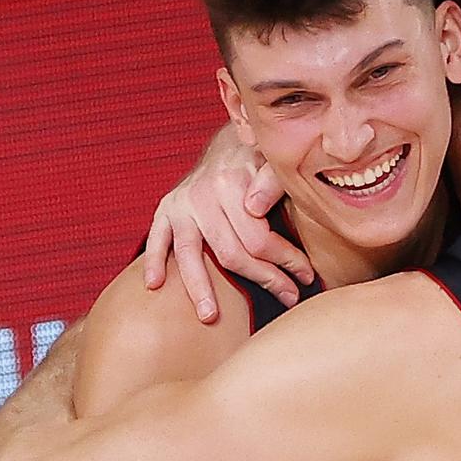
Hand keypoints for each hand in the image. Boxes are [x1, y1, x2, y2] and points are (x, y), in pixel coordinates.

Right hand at [143, 125, 305, 321]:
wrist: (230, 144)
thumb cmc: (261, 161)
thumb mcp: (274, 161)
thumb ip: (271, 181)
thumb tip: (255, 208)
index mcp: (233, 183)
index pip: (260, 237)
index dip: (286, 261)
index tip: (306, 277)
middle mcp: (203, 195)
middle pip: (230, 252)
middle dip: (263, 279)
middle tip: (288, 298)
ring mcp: (182, 204)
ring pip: (191, 255)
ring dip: (200, 288)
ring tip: (210, 317)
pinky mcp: (166, 210)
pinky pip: (157, 239)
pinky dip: (154, 261)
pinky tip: (154, 285)